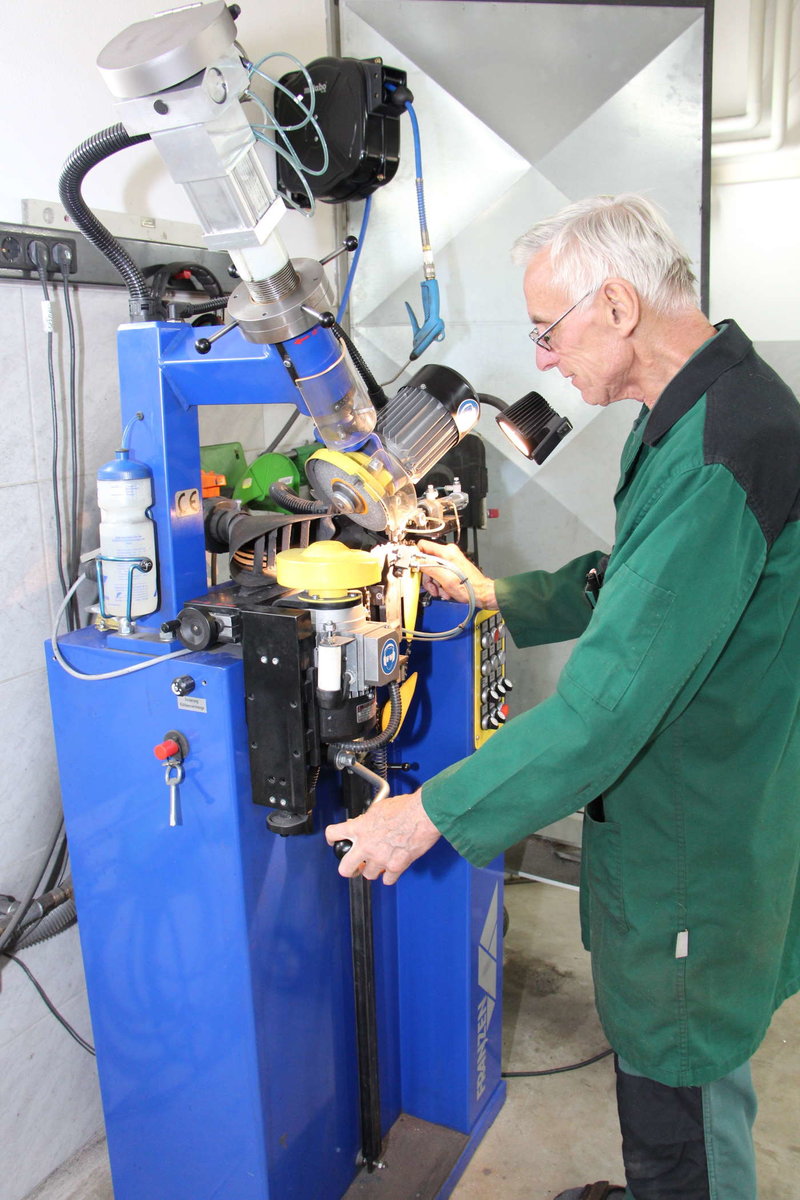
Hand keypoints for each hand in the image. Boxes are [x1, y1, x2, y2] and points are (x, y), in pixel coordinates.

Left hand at [325, 790, 440, 884]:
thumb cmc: (406, 808)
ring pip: (368, 875)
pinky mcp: (395, 866)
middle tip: (352, 866)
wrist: (424, 814)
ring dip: (373, 870)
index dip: (331, 839)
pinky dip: (390, 876)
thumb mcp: (379, 808)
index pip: (333, 834)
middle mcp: (366, 845)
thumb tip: (363, 822)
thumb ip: (367, 819)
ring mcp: (380, 858)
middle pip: (345, 868)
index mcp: (360, 828)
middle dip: (348, 868)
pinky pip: (388, 880)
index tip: (334, 841)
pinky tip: (392, 869)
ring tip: (379, 863)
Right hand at [415, 540, 497, 608]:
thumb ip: (428, 567)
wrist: (481, 594)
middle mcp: (448, 553)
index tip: (415, 567)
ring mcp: (450, 561)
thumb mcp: (445, 578)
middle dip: (428, 576)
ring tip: (441, 591)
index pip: (422, 546)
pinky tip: (446, 590)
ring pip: (432, 570)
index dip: (416, 557)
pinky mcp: (452, 568)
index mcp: (446, 552)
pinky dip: (440, 584)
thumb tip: (416, 560)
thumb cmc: (469, 587)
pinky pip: (439, 574)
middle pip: (426, 561)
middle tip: (432, 586)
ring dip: (434, 583)